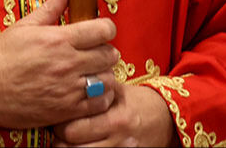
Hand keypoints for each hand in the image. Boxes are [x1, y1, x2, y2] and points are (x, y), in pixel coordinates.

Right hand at [0, 0, 120, 130]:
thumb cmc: (0, 57)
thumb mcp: (25, 26)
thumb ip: (52, 6)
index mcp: (59, 39)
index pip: (104, 30)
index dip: (106, 28)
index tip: (100, 31)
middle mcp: (67, 64)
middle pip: (110, 55)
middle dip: (106, 51)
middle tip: (95, 53)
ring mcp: (68, 90)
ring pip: (108, 80)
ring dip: (105, 75)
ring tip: (93, 73)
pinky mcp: (65, 111)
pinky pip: (98, 104)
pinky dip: (100, 98)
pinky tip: (89, 92)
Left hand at [52, 81, 175, 146]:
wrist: (167, 119)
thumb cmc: (139, 102)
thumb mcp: (120, 91)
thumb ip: (97, 89)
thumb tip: (69, 84)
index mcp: (116, 119)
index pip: (73, 127)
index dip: (60, 122)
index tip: (59, 116)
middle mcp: (118, 140)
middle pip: (73, 146)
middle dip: (60, 138)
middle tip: (60, 130)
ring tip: (69, 140)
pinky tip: (84, 145)